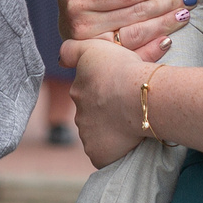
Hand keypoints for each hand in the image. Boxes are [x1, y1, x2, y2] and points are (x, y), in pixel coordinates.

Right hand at [56, 0, 188, 59]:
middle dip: (165, 4)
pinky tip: (168, 41)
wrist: (66, 23)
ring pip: (136, 35)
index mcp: (79, 2)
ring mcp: (94, 47)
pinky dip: (151, 50)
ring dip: (164, 25)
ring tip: (184, 14)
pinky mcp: (103, 62)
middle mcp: (84, 27)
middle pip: (134, 14)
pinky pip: (131, 56)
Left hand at [59, 36, 151, 165]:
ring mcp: (88, 136)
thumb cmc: (124, 70)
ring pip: (98, 134)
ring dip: (110, 131)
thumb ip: (71, 50)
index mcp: (78, 90)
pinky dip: (114, 149)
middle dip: (105, 113)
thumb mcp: (94, 47)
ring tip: (132, 124)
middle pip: (92, 115)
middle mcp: (79, 114)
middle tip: (127, 108)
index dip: (103, 91)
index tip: (118, 89)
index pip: (87, 92)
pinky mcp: (98, 154)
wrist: (142, 99)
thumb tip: (59, 60)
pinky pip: (105, 153)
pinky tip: (129, 141)